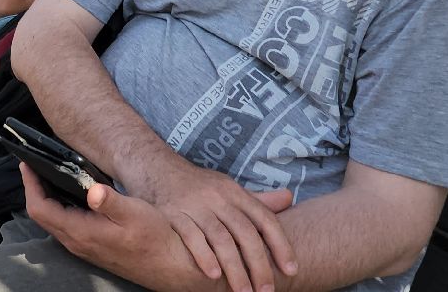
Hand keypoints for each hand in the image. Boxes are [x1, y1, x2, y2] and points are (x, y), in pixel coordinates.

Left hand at [22, 165, 215, 290]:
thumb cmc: (157, 240)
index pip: (40, 209)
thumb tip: (91, 189)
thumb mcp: (135, 213)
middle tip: (34, 166)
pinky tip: (72, 196)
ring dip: (47, 199)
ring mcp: (85, 248)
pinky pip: (66, 227)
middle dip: (34, 189)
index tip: (27, 164)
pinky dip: (60, 208)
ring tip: (49, 176)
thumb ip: (110, 201)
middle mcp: (78, 243)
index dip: (30, 185)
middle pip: (42, 216)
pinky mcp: (94, 248)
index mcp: (82, 233)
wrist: (174, 267)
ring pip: (54, 222)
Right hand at [136, 159, 296, 291]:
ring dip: (234, 268)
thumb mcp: (228, 187)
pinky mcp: (172, 212)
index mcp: (234, 191)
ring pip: (220, 238)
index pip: (264, 219)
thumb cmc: (198, 186)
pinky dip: (203, 256)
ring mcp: (194, 204)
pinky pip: (190, 236)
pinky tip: (213, 275)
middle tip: (267, 291)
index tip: (291, 270)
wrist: (156, 168)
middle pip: (244, 232)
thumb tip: (289, 198)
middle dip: (258, 264)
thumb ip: (257, 199)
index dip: (280, 245)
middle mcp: (217, 197)